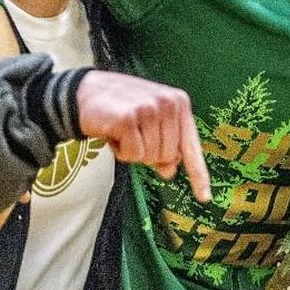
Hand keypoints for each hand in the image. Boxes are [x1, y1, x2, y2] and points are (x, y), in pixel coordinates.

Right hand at [77, 70, 210, 202]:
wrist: (84, 92)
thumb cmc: (119, 108)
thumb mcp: (148, 125)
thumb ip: (163, 146)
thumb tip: (170, 171)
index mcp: (179, 103)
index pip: (191, 146)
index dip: (198, 175)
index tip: (205, 198)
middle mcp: (169, 103)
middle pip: (168, 156)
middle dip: (147, 153)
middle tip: (132, 135)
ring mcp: (150, 109)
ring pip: (150, 157)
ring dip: (132, 151)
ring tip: (121, 131)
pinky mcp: (130, 118)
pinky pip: (133, 155)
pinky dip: (121, 151)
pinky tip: (113, 133)